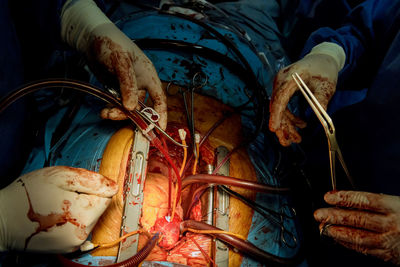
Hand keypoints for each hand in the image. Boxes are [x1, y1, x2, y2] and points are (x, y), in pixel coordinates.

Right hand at [0, 166, 117, 252]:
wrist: (2, 219)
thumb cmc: (27, 195)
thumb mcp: (61, 176)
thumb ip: (92, 180)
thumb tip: (113, 186)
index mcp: (83, 215)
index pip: (107, 198)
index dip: (92, 188)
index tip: (75, 187)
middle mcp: (82, 234)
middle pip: (98, 210)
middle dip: (85, 200)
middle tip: (61, 196)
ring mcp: (74, 244)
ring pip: (89, 220)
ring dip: (78, 211)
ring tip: (55, 206)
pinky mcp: (67, 249)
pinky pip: (80, 230)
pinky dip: (73, 222)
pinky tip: (56, 218)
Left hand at [88, 23, 166, 129]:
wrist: (90, 37)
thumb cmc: (111, 43)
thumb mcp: (121, 62)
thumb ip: (128, 85)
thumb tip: (132, 107)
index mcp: (148, 75)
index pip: (159, 98)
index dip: (161, 114)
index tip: (160, 129)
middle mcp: (140, 83)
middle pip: (141, 107)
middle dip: (131, 115)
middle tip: (114, 116)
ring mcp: (127, 87)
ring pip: (128, 107)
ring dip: (118, 112)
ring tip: (105, 113)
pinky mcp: (116, 89)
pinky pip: (117, 104)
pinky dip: (111, 109)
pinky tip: (103, 110)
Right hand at [269, 42, 344, 145]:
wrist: (321, 59)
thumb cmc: (323, 69)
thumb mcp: (326, 85)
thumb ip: (320, 100)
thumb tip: (319, 116)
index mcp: (291, 76)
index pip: (280, 97)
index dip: (277, 114)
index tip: (274, 128)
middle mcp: (281, 80)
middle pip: (277, 106)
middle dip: (282, 126)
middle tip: (289, 142)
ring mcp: (280, 85)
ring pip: (279, 109)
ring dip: (287, 125)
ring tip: (297, 138)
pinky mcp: (283, 90)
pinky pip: (283, 107)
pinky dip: (290, 118)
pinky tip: (300, 125)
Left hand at [314, 190, 399, 264]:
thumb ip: (382, 203)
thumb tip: (351, 201)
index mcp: (397, 207)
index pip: (365, 200)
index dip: (344, 198)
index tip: (329, 196)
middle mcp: (392, 224)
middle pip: (357, 218)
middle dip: (334, 216)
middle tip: (319, 213)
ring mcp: (390, 241)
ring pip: (358, 237)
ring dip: (337, 232)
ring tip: (322, 227)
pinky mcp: (390, 256)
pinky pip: (365, 249)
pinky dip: (349, 244)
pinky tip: (338, 239)